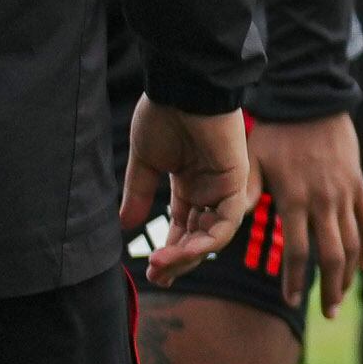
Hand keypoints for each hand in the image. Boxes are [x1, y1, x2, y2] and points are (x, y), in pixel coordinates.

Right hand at [120, 101, 253, 287]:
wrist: (182, 87)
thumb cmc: (164, 115)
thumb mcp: (145, 162)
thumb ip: (138, 193)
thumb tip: (126, 226)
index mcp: (189, 184)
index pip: (183, 227)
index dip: (170, 251)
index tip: (152, 272)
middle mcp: (209, 188)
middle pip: (200, 236)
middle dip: (180, 260)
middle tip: (157, 277)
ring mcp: (224, 184)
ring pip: (214, 234)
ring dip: (189, 255)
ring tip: (162, 266)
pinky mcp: (236, 179)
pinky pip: (227, 220)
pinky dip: (208, 239)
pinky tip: (184, 250)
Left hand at [250, 111, 362, 316]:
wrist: (312, 102)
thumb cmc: (274, 134)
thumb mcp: (251, 163)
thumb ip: (244, 196)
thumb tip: (226, 228)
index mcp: (296, 199)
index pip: (298, 251)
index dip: (293, 280)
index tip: (288, 302)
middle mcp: (325, 201)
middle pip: (333, 254)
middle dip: (330, 288)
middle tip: (326, 313)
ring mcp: (346, 193)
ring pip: (353, 242)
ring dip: (348, 273)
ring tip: (341, 296)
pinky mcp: (358, 185)